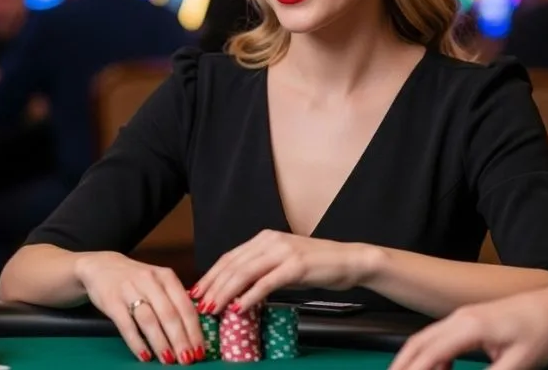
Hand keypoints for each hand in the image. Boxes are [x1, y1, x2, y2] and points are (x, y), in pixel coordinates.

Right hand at [75, 251, 204, 364]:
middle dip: (180, 340)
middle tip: (187, 360)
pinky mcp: (112, 301)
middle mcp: (150, 281)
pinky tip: (145, 356)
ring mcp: (130, 290)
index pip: (185, 306)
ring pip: (149, 320)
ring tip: (169, 360)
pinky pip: (127, 325)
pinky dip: (137, 343)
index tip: (200, 350)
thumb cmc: (136, 278)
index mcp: (166, 276)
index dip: (194, 330)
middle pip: (170, 314)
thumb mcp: (158, 280)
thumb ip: (174, 299)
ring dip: (161, 343)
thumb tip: (193, 330)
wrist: (101, 265)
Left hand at [191, 230, 376, 312]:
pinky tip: (239, 308)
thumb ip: (262, 271)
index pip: (230, 257)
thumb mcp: (284, 264)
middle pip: (233, 265)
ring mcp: (283, 252)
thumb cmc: (318, 265)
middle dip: (213, 286)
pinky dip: (250, 296)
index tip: (197, 292)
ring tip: (213, 308)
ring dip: (225, 292)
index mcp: (265, 238)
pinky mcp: (296, 266)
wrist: (350, 260)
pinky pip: (266, 282)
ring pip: (245, 273)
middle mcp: (270, 241)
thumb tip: (238, 292)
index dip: (211, 275)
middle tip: (199, 305)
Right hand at [389, 284, 547, 369]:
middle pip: (420, 342)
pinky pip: (439, 337)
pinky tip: (439, 369)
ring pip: (426, 338)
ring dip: (414, 359)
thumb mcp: (518, 363)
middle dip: (403, 363)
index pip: (429, 351)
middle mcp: (459, 319)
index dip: (413, 369)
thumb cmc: (539, 333)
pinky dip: (431, 354)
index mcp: (469, 327)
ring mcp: (461, 317)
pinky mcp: (467, 320)